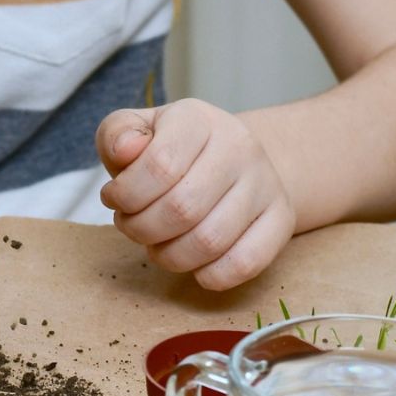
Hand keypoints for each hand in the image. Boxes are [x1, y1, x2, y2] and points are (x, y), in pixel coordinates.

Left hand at [96, 99, 295, 289]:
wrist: (229, 159)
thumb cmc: (168, 150)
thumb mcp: (134, 131)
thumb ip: (117, 135)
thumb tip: (125, 152)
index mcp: (197, 120)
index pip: (159, 165)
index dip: (125, 195)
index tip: (114, 198)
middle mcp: (239, 147)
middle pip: (181, 209)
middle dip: (141, 229)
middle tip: (131, 225)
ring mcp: (265, 183)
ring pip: (209, 241)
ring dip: (168, 255)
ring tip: (156, 242)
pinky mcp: (281, 219)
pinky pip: (245, 263)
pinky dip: (209, 275)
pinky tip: (192, 264)